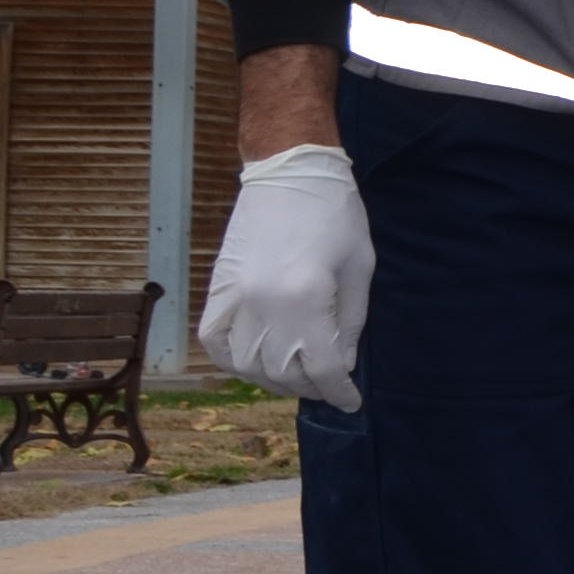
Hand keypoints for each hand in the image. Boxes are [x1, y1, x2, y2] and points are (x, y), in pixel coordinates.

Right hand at [199, 146, 375, 411]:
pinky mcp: (217, 287)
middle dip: (309, 387)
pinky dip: (232, 360)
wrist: (291, 171)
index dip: (338, 392)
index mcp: (305, 299)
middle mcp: (263, 304)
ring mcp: (234, 297)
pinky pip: (214, 340)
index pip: (321, 367)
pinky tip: (255, 362)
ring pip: (245, 364)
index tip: (350, 402)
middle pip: (281, 371)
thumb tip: (341, 365)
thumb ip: (350, 324)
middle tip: (328, 386)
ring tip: (297, 377)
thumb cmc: (337, 216)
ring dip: (272, 380)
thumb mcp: (359, 271)